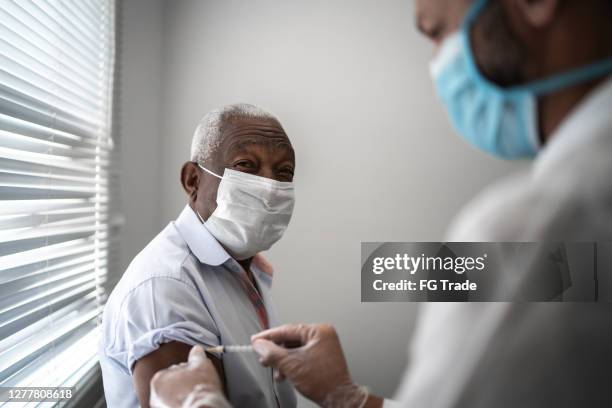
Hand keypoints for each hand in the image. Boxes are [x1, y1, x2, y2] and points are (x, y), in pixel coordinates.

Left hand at [150, 345, 228, 407]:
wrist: (202, 407)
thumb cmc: (199, 387)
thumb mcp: (201, 365)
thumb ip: (196, 355)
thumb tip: (197, 349)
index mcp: (159, 379)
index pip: (174, 371)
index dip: (188, 372)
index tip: (196, 376)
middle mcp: (155, 396)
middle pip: (172, 385)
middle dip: (183, 385)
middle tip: (196, 387)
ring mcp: (160, 407)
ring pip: (174, 398)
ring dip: (182, 396)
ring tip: (194, 396)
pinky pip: (175, 405)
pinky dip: (182, 404)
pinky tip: (191, 402)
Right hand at [251, 324, 367, 406]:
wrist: (338, 399)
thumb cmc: (323, 381)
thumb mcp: (290, 364)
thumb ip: (272, 352)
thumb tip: (259, 345)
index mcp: (318, 331)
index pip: (287, 330)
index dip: (268, 336)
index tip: (256, 340)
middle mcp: (322, 336)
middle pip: (290, 339)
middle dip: (275, 351)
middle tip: (263, 357)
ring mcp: (324, 347)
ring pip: (295, 349)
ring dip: (282, 360)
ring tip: (274, 369)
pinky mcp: (322, 357)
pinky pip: (302, 356)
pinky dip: (291, 364)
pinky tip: (284, 373)